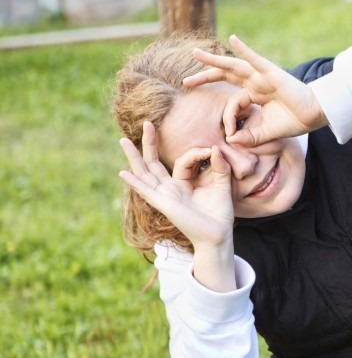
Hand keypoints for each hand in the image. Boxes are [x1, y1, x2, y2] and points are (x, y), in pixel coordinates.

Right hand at [118, 121, 234, 250]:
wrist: (218, 234)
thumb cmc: (219, 212)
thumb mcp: (222, 184)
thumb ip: (219, 166)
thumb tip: (214, 148)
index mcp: (183, 183)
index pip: (182, 160)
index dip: (196, 152)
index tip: (211, 150)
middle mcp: (170, 188)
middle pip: (154, 162)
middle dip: (150, 143)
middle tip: (147, 123)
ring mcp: (164, 196)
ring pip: (145, 173)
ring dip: (134, 157)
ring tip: (123, 141)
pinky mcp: (164, 204)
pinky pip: (146, 191)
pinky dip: (135, 182)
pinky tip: (123, 173)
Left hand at [183, 34, 326, 146]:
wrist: (315, 115)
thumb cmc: (295, 121)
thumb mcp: (267, 133)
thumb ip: (249, 137)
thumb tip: (231, 141)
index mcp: (255, 95)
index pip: (233, 102)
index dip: (228, 117)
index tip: (230, 133)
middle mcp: (256, 83)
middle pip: (226, 75)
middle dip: (205, 77)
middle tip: (186, 82)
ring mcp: (263, 76)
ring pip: (234, 65)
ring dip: (214, 59)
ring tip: (195, 53)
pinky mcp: (272, 73)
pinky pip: (255, 59)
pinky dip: (244, 49)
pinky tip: (233, 39)